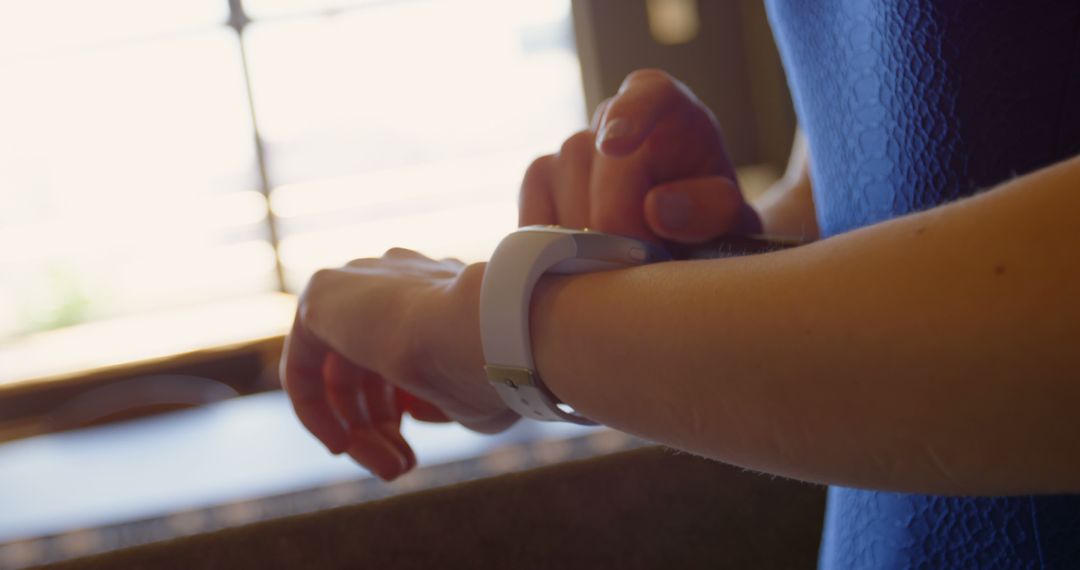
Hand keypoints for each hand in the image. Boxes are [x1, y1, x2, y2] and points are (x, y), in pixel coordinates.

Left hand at [280, 249, 514, 479]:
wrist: (490, 331)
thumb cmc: (500, 368)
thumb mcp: (475, 394)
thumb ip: (443, 398)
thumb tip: (415, 410)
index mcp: (438, 289)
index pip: (408, 351)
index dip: (411, 407)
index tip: (419, 446)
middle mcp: (395, 280)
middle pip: (370, 366)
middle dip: (383, 425)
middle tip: (401, 467)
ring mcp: (358, 282)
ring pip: (342, 374)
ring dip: (361, 430)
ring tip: (390, 468)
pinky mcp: (322, 297)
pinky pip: (304, 366)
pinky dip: (317, 411)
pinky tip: (343, 443)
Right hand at [520, 69, 760, 243]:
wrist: (677, 233)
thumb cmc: (706, 217)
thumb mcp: (730, 219)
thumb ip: (711, 210)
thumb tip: (656, 207)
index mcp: (670, 109)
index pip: (650, 93)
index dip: (631, 113)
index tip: (615, 145)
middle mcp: (615, 116)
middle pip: (597, 159)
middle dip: (617, 221)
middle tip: (647, 260)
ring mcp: (573, 145)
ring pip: (559, 181)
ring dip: (585, 235)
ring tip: (621, 262)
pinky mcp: (542, 177)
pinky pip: (532, 203)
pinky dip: (546, 240)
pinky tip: (574, 263)